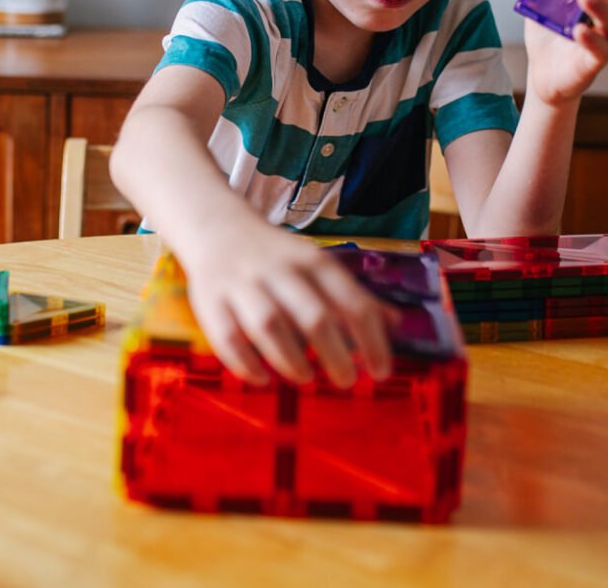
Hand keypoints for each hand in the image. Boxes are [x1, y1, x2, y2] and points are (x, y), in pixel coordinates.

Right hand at [183, 225, 396, 387]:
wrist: (217, 226)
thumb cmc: (277, 256)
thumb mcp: (319, 265)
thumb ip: (354, 296)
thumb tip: (396, 325)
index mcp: (313, 262)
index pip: (352, 302)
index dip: (371, 340)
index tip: (382, 371)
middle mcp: (280, 271)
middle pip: (313, 316)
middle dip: (335, 354)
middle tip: (347, 381)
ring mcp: (243, 285)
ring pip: (270, 325)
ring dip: (291, 360)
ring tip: (306, 378)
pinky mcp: (211, 302)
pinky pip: (228, 337)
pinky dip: (246, 363)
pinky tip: (262, 378)